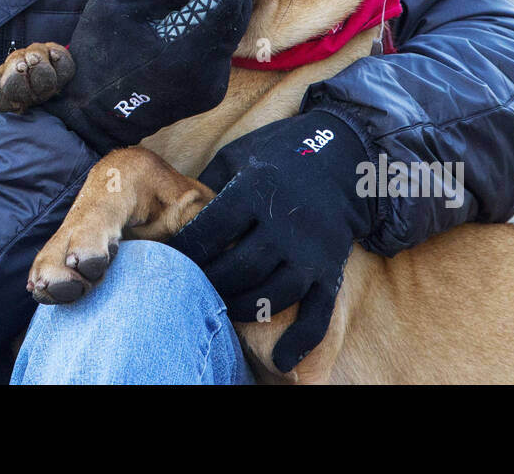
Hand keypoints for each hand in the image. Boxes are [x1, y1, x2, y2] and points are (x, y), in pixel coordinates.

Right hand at [44, 0, 254, 153]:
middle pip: (236, 13)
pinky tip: (202, 2)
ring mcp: (214, 85)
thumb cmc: (98, 53)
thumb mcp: (118, 3)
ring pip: (231, 29)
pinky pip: (221, 45)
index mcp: (187, 51)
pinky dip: (216, 19)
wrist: (92, 113)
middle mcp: (211, 72)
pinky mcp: (211, 90)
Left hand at [166, 109, 373, 372]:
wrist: (345, 154)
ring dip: (242, 309)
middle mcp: (284, 225)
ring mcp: (310, 251)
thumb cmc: (279, 153)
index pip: (211, 231)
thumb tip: (172, 211)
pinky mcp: (330, 269)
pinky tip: (280, 361)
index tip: (168, 260)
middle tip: (191, 289)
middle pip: (239, 269)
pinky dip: (300, 341)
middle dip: (210, 283)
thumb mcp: (239, 155)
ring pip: (272, 295)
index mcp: (255, 191)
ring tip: (223, 310)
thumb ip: (209, 183)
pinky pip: (317, 313)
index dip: (186, 250)